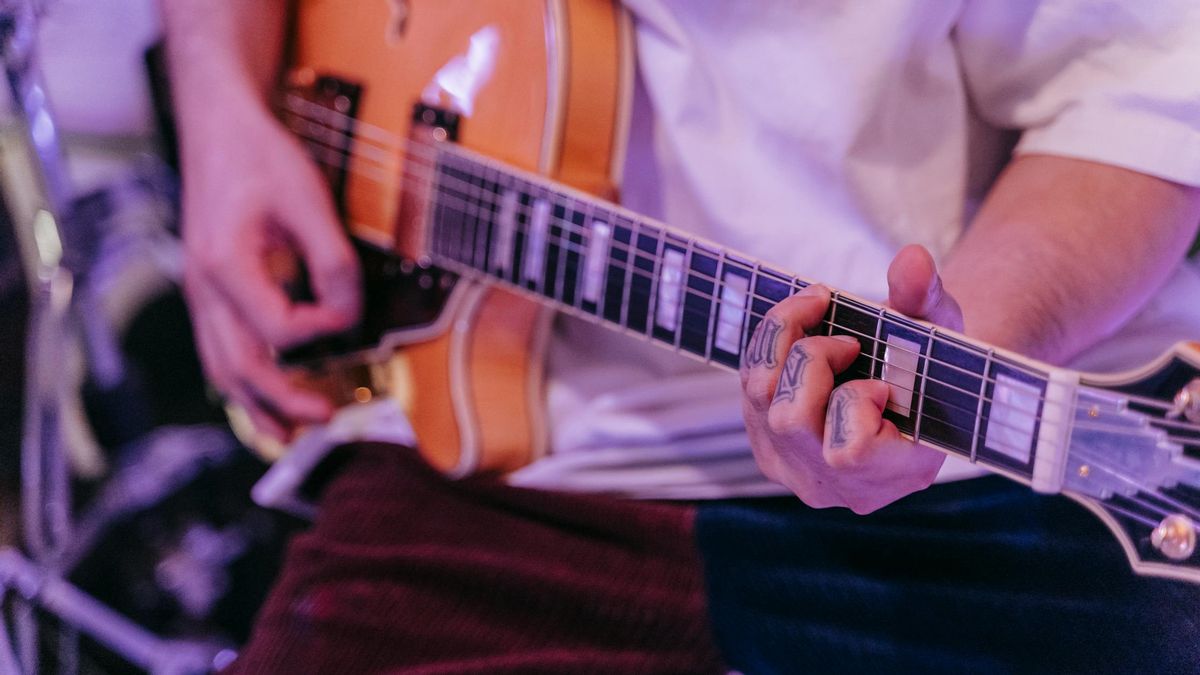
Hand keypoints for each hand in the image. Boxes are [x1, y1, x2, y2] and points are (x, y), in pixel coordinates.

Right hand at [180, 103, 361, 440]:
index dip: (322, 330)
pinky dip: (241, 379)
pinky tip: (264, 395)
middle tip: (323, 422)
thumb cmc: (260, 157)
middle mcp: (204, 286)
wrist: (219, 126)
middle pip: (237, 367)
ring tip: (287, 434)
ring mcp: (201, 290)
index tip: (348, 313)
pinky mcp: (210, 288)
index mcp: (225, 265)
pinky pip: (218, 348)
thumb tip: (348, 315)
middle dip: (280, 402)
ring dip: (254, 405)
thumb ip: (333, 261)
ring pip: (219, 366)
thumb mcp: (309, 200)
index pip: (279, 328)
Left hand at [740, 245, 961, 513]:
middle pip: (789, 419)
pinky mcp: (768, 449)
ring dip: (784, 342)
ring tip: (819, 319)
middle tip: (848, 342)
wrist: (908, 387)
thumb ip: (927, 296)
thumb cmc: (929, 360)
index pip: (846, 453)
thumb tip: (912, 259)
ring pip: (758, 398)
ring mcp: (796, 471)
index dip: (854, 402)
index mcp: (897, 473)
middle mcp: (838, 487)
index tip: (881, 383)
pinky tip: (801, 335)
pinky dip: (770, 349)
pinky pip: (749, 392)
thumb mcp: (940, 325)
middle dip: (812, 358)